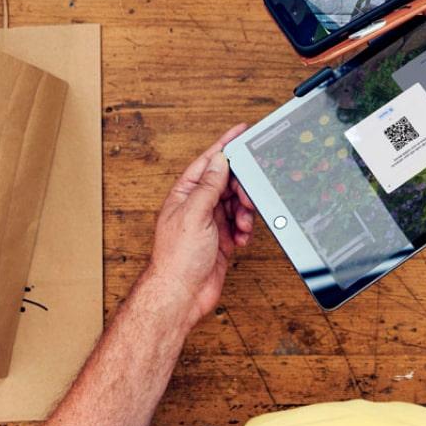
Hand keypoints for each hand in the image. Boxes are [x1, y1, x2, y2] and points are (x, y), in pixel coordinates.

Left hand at [139, 125, 256, 328]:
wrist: (181, 294)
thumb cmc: (177, 258)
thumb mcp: (194, 214)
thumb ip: (209, 186)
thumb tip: (220, 160)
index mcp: (185, 193)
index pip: (209, 162)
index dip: (225, 145)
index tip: (241, 131)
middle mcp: (197, 205)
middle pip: (228, 183)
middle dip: (242, 188)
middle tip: (247, 198)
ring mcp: (210, 222)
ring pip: (237, 204)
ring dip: (245, 212)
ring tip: (242, 225)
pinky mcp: (222, 239)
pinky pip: (241, 224)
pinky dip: (245, 229)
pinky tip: (242, 238)